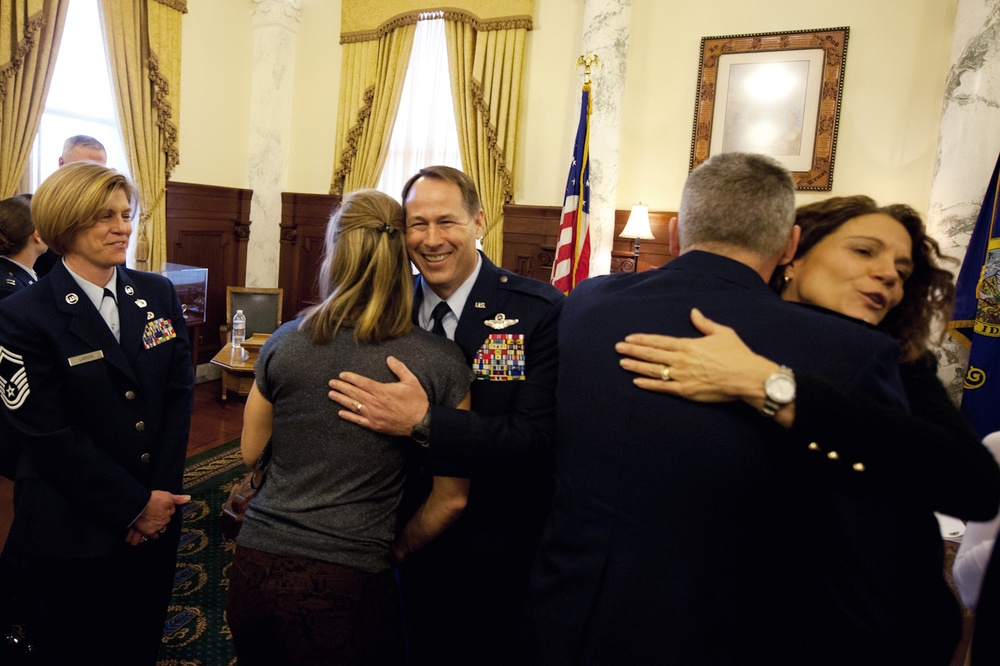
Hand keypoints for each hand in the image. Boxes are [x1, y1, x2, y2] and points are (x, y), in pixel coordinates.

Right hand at [128, 490, 189, 543]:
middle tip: (155, 517)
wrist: (141, 505)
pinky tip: (147, 534)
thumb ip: (178, 498)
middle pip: (165, 521)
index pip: (170, 512)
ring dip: (156, 528)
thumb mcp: (167, 495)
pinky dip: (149, 535)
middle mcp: (165, 520)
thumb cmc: (153, 499)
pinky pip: (152, 536)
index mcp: (170, 511)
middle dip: (161, 520)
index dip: (165, 511)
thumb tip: (188, 498)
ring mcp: (158, 527)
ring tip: (151, 526)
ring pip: (159, 529)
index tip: (161, 510)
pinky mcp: (149, 531)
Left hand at [328, 356, 428, 436]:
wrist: (421, 422)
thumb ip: (399, 368)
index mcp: (382, 390)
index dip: (350, 378)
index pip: (362, 382)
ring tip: (331, 394)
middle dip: (341, 387)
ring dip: (341, 399)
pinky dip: (348, 416)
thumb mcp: (411, 380)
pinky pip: (358, 420)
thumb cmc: (417, 401)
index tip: (341, 375)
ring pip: (353, 406)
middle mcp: (375, 402)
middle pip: (354, 393)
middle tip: (331, 383)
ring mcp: (373, 415)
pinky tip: (340, 412)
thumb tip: (390, 358)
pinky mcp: (375, 425)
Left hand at [616, 308, 777, 402]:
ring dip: (636, 367)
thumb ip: (704, 323)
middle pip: (652, 355)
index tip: (629, 338)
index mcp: (688, 345)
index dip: (642, 340)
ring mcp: (682, 376)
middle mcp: (681, 360)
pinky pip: (663, 388)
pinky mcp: (686, 391)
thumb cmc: (737, 354)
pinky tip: (637, 382)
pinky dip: (649, 385)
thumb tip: (693, 312)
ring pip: (654, 371)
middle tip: (618, 349)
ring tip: (622, 363)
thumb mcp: (722, 333)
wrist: (747, 377)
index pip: (659, 341)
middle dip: (633, 351)